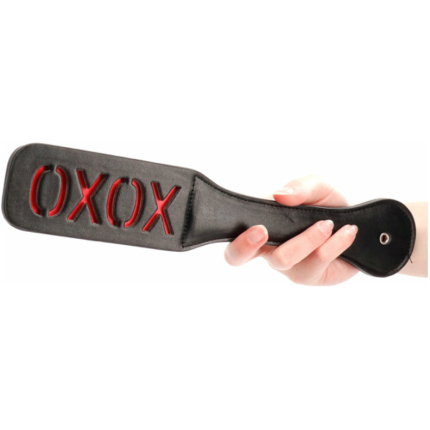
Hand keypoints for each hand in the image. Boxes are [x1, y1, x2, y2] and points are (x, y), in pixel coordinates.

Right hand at [224, 175, 358, 285]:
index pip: (233, 238)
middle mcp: (269, 249)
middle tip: (262, 231)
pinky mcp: (311, 275)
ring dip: (307, 238)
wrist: (357, 223)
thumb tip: (279, 195)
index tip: (256, 227)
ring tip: (328, 223)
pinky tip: (347, 231)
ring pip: (284, 258)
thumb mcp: (317, 187)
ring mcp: (288, 266)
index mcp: (261, 227)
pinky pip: (316, 261)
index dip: (235, 238)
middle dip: (245, 245)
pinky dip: (334, 243)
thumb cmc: (327, 204)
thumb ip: (299, 187)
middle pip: (237, 257)